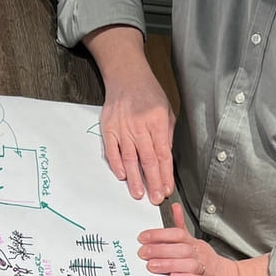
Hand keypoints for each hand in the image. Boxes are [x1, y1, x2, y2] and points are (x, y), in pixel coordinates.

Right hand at [83, 26, 174, 203]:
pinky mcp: (108, 129)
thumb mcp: (166, 110)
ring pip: (130, 158)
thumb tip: (165, 160)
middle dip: (153, 181)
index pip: (163, 153)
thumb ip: (165, 135)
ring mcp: (122, 127)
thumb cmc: (148, 93)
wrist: (126, 76)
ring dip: (135, 179)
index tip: (167, 189)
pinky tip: (123, 177)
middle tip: (156, 199)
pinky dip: (117, 165)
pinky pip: (112, 151)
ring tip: (139, 194)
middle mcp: (139, 125)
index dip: (166, 174)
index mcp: (157, 120)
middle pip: (148, 159)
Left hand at [137, 203, 266, 275]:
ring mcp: (205, 270)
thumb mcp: (195, 244)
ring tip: (152, 266)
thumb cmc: (209, 265)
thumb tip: (173, 208)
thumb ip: (181, 228)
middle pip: (180, 248)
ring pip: (188, 264)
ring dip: (169, 264)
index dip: (160, 235)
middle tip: (143, 253)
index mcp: (194, 245)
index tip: (142, 237)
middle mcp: (199, 255)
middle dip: (160, 249)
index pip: (177, 234)